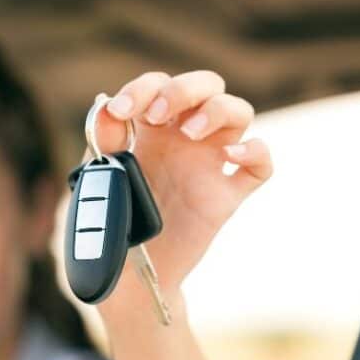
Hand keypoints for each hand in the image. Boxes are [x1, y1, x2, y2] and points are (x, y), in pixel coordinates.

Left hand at [94, 70, 272, 295]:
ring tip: (189, 133)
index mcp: (150, 130)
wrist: (125, 275)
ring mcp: (207, 165)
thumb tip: (106, 106)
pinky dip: (255, 151)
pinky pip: (260, 165)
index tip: (121, 112)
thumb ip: (102, 143)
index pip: (159, 85)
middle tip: (156, 116)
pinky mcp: (225, 196)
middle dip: (183, 88)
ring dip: (217, 110)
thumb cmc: (110, 223)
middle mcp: (183, 140)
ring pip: (238, 112)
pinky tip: (230, 155)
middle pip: (206, 85)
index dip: (143, 88)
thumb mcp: (99, 178)